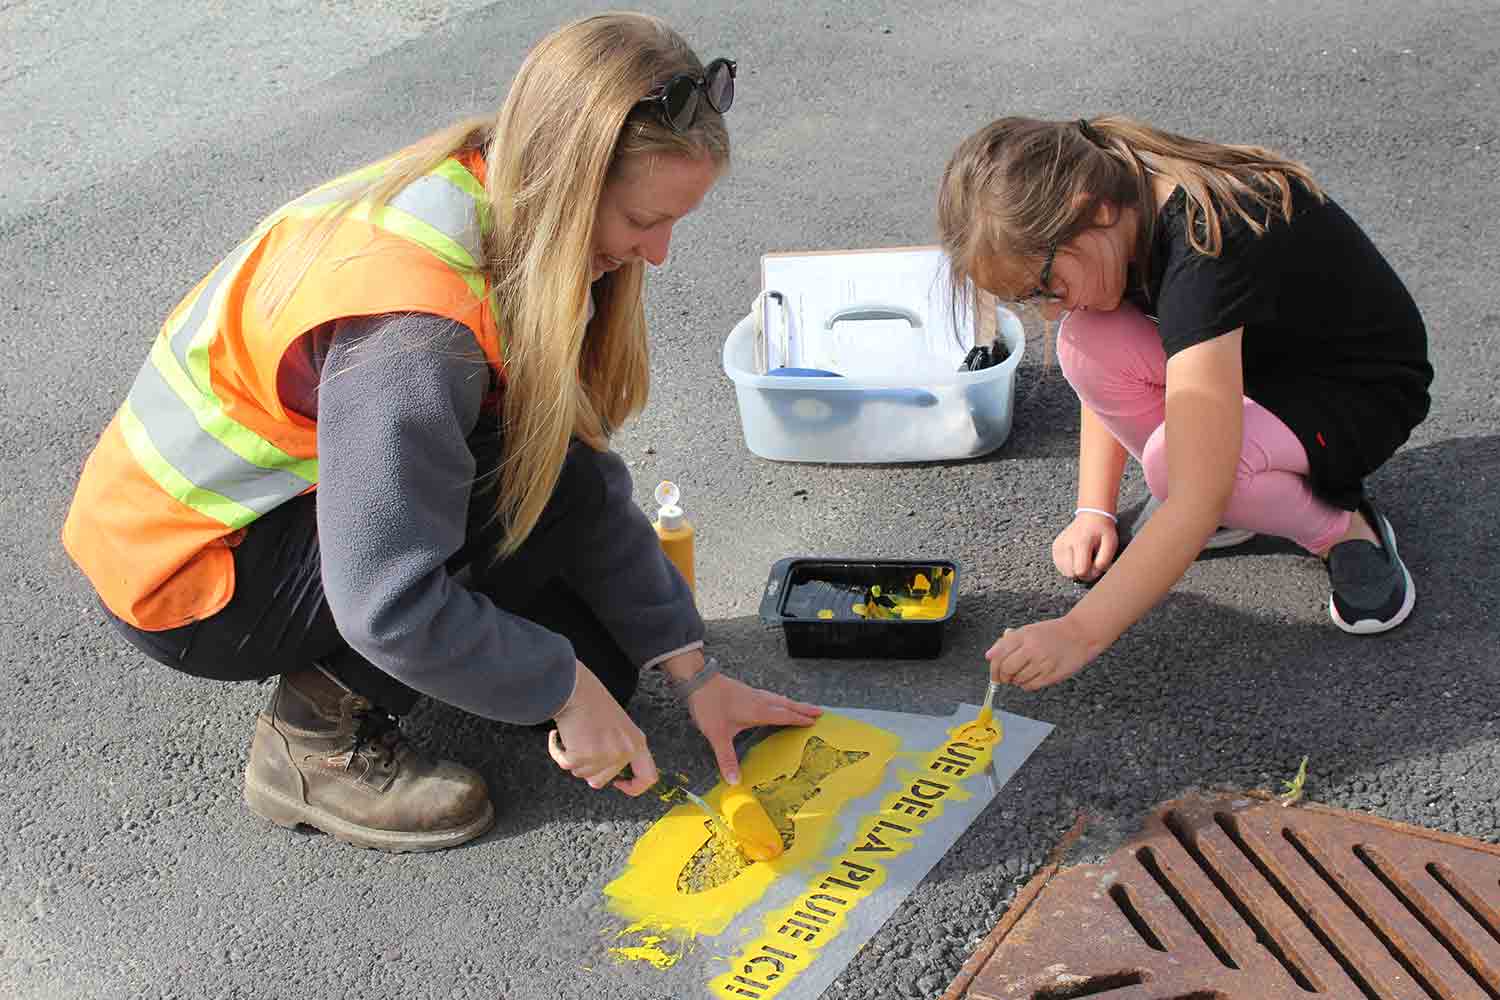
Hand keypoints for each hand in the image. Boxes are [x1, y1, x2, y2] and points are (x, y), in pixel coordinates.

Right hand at [548, 660, 657, 795]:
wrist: (575, 688)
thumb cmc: (593, 702)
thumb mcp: (618, 727)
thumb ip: (619, 750)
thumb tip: (603, 778)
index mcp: (637, 742)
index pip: (648, 777)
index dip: (634, 787)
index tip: (619, 784)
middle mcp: (623, 752)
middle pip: (601, 781)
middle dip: (587, 767)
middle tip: (582, 746)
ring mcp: (604, 756)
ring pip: (582, 774)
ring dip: (572, 758)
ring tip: (574, 734)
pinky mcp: (582, 756)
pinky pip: (564, 765)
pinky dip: (557, 752)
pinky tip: (558, 735)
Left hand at [686, 673, 820, 784]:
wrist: (696, 680)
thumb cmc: (709, 706)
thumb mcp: (717, 735)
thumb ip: (726, 758)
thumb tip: (734, 781)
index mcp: (758, 711)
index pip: (783, 715)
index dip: (799, 719)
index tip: (815, 721)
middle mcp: (759, 701)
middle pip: (786, 704)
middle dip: (803, 708)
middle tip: (820, 711)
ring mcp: (752, 694)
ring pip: (778, 698)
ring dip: (792, 703)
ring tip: (803, 707)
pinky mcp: (745, 691)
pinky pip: (770, 696)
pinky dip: (780, 700)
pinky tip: (775, 702)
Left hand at [987, 619, 1099, 690]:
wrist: (1080, 634)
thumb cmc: (1052, 632)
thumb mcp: (1028, 631)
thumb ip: (1007, 642)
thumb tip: (989, 656)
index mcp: (1024, 635)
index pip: (999, 655)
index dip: (993, 668)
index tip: (994, 674)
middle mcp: (1032, 649)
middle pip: (1006, 669)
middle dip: (1003, 676)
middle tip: (1006, 677)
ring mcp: (1042, 663)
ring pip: (1018, 680)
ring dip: (1016, 680)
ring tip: (1023, 673)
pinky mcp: (1051, 675)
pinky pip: (1030, 686)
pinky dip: (1026, 685)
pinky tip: (1031, 677)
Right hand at [1053, 511, 1118, 581]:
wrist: (1091, 516)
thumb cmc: (1102, 531)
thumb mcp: (1111, 544)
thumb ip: (1104, 561)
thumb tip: (1093, 574)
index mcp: (1080, 543)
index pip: (1081, 571)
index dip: (1091, 574)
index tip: (1097, 566)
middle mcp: (1066, 544)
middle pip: (1071, 574)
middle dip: (1082, 573)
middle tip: (1091, 562)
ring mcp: (1058, 545)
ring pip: (1064, 572)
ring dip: (1075, 570)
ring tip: (1083, 558)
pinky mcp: (1055, 547)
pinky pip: (1060, 566)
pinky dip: (1069, 566)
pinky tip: (1076, 557)